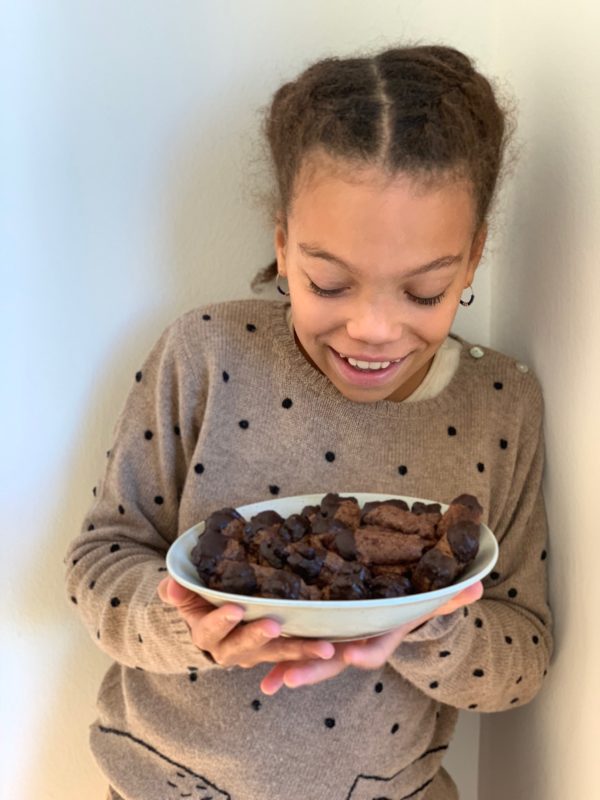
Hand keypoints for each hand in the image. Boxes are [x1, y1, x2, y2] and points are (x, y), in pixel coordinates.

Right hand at [157, 577, 334, 668]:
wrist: (207, 622)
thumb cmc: (197, 601)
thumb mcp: (183, 595)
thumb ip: (178, 591)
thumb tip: (171, 584)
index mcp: (207, 634)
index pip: (212, 630)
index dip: (223, 620)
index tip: (236, 608)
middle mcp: (231, 649)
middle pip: (246, 648)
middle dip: (260, 637)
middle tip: (276, 624)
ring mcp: (257, 652)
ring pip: (278, 654)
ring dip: (300, 651)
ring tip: (324, 648)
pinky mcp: (278, 649)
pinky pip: (296, 653)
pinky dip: (313, 651)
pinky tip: (336, 646)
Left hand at [260, 580, 483, 694]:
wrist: (391, 614)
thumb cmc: (406, 603)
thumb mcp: (428, 596)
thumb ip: (451, 593)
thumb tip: (478, 584)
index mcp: (378, 635)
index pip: (372, 650)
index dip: (362, 654)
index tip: (351, 657)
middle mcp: (355, 643)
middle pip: (333, 661)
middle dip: (311, 670)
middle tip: (289, 680)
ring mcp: (334, 642)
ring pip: (309, 658)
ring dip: (287, 668)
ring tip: (267, 682)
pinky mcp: (316, 633)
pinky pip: (295, 645)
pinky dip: (276, 654)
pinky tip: (254, 664)